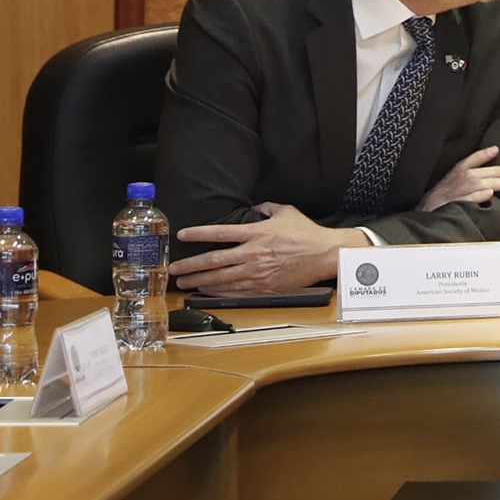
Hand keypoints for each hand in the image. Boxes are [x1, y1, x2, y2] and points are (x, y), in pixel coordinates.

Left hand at [171, 204, 368, 295]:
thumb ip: (267, 208)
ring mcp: (257, 272)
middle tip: (174, 269)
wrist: (325, 254)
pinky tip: (207, 291)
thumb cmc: (307, 233)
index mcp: (256, 233)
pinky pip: (235, 291)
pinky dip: (218, 292)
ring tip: (184, 283)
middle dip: (190, 265)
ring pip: (221, 279)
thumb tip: (255, 208)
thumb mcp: (286, 212)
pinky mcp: (263, 286)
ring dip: (199, 281)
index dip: (198, 234)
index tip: (182, 235)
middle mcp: (252, 253)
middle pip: (214, 260)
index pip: (220, 232)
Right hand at [420, 145, 499, 211]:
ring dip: (492, 182)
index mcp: (447, 180)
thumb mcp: (446, 194)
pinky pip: (462, 202)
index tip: (496, 150)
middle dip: (496, 171)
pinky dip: (476, 197)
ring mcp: (446, 198)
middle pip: (473, 174)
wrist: (416, 225)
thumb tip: (488, 183)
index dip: (480, 156)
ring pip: (471, 185)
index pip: (465, 164)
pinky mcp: (445, 210)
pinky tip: (489, 194)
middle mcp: (447, 186)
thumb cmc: (435, 210)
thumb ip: (463, 187)